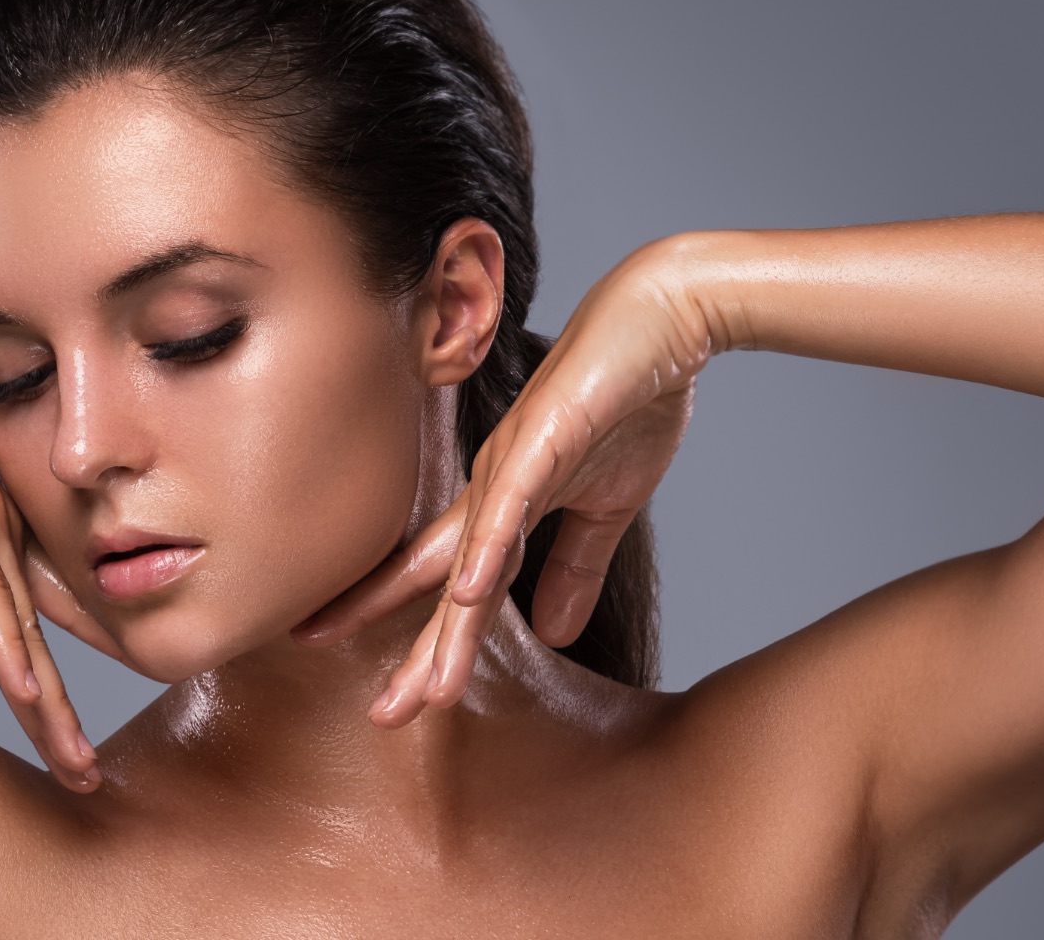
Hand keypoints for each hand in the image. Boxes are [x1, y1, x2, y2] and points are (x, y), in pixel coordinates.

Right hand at [0, 292, 115, 789]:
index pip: (29, 623)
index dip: (45, 684)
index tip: (59, 739)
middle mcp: (3, 531)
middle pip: (42, 640)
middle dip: (61, 713)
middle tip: (84, 774)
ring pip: (25, 631)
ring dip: (48, 702)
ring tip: (71, 760)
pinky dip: (7, 645)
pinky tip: (26, 692)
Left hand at [294, 241, 711, 724]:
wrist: (662, 324)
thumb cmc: (627, 404)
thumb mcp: (604, 506)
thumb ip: (574, 567)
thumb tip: (553, 635)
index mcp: (503, 507)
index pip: (450, 589)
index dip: (417, 641)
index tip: (387, 695)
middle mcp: (490, 490)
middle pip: (440, 586)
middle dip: (411, 654)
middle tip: (381, 719)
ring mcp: (512, 465)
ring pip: (469, 561)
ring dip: (448, 630)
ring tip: (427, 693)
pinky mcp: (544, 439)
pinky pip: (511, 503)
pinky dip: (489, 550)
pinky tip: (468, 595)